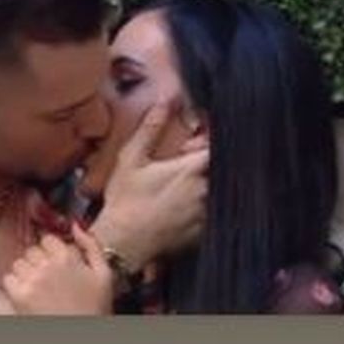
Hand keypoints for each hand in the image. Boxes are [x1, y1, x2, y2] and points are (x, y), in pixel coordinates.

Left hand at [2, 226, 112, 315]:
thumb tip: (76, 224)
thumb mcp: (104, 274)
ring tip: (39, 286)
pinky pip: (8, 278)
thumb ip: (92, 245)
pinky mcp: (19, 296)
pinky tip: (28, 293)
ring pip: (19, 262)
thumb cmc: (95, 308)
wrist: (82, 339)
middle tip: (49, 277)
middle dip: (39, 260)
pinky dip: (15, 284)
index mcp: (67, 257)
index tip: (57, 262)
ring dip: (26, 271)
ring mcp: (31, 281)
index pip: (48, 239)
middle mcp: (46, 265)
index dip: (52, 250)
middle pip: (32, 250)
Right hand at [92, 105, 208, 271]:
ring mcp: (206, 214)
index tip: (200, 143)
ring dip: (208, 187)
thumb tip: (165, 100)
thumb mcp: (131, 158)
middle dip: (208, 165)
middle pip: (220, 170)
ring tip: (184, 189)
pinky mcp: (203, 233)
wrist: (122, 243)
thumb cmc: (125, 199)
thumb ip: (150, 128)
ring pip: (218, 193)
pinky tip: (184, 209)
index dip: (212, 142)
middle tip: (188, 165)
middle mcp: (205, 190)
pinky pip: (213, 216)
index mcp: (191, 169)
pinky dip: (205, 209)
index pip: (218, 148)